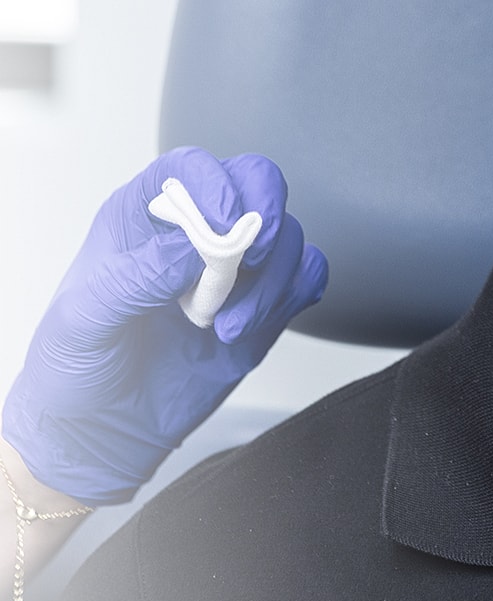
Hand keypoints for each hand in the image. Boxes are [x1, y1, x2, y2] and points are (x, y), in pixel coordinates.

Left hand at [2, 147, 327, 504]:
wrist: (102, 433)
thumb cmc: (78, 369)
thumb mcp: (84, 321)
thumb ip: (137, 277)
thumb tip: (196, 248)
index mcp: (144, 216)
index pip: (190, 167)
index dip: (214, 181)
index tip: (223, 221)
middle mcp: (197, 229)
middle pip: (256, 181)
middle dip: (264, 211)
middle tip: (249, 255)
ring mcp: (237, 266)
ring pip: (286, 233)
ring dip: (268, 278)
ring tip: (227, 324)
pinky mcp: (267, 302)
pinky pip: (308, 273)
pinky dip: (290, 295)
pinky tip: (246, 328)